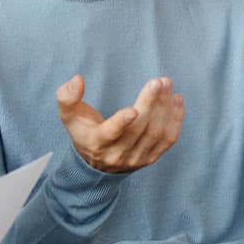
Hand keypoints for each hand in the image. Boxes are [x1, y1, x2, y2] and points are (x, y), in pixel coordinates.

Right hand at [55, 75, 184, 174]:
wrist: (97, 163)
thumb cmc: (83, 131)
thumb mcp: (69, 115)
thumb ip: (67, 97)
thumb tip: (77, 80)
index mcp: (96, 143)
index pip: (110, 134)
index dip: (121, 123)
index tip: (133, 109)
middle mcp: (117, 154)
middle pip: (138, 129)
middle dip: (150, 104)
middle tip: (159, 82)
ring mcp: (136, 158)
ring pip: (155, 133)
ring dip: (164, 107)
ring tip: (167, 84)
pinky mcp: (151, 158)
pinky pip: (168, 140)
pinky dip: (175, 119)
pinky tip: (176, 99)